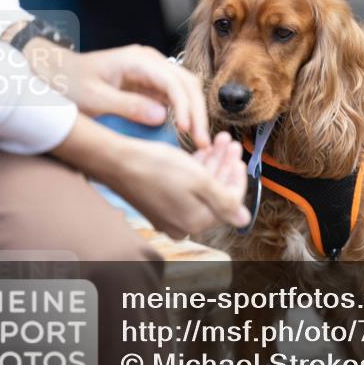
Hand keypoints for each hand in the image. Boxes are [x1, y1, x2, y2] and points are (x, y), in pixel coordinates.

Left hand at [21, 42, 210, 148]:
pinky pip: (177, 98)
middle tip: (203, 142)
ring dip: (196, 114)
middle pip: (188, 84)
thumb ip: (127, 106)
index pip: (173, 81)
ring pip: (187, 90)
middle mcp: (151, 61)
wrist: (53, 74)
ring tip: (200, 141)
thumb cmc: (68, 83)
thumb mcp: (93, 98)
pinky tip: (188, 133)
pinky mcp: (152, 85)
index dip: (184, 106)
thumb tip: (161, 116)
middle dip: (198, 112)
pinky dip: (185, 114)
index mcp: (138, 60)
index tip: (187, 130)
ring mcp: (153, 72)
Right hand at [52, 116, 249, 237]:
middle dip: (225, 165)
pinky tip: (201, 149)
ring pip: (201, 186)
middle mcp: (183, 224)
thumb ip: (225, 200)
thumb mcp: (199, 181)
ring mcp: (170, 214)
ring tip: (219, 140)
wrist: (117, 161)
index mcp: (196, 222)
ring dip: (213, 162)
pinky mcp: (160, 203)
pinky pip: (185, 186)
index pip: (230, 202)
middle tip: (230, 143)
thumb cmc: (156, 168)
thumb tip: (246, 220)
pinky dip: (195, 168)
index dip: (238, 178)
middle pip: (215, 193)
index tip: (239, 157)